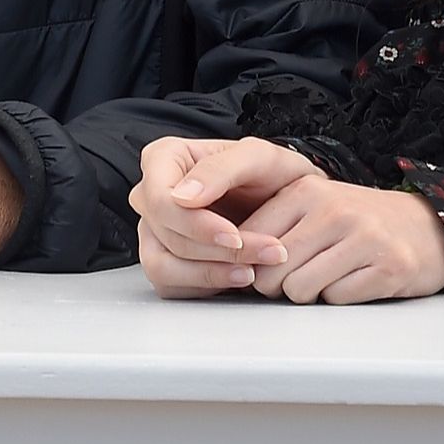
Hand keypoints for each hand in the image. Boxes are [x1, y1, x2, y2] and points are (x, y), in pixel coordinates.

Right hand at [129, 135, 320, 295]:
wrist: (291, 200)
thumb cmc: (272, 173)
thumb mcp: (258, 157)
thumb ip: (220, 169)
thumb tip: (183, 197)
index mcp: (163, 159)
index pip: (160, 199)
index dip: (194, 224)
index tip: (234, 236)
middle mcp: (152, 196)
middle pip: (165, 234)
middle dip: (216, 251)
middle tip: (264, 252)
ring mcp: (155, 231)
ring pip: (162, 266)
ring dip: (210, 274)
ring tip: (251, 271)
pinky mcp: (166, 262)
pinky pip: (171, 286)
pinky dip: (206, 286)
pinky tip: (238, 275)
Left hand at [236, 175, 443, 303]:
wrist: (426, 227)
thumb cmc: (357, 222)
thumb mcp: (311, 207)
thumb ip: (271, 226)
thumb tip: (225, 261)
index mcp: (305, 190)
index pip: (248, 238)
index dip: (249, 263)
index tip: (261, 267)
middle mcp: (333, 209)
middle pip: (270, 271)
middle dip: (276, 285)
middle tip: (297, 276)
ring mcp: (364, 237)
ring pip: (300, 290)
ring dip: (309, 294)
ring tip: (328, 275)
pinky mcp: (389, 267)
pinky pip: (337, 300)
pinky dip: (340, 298)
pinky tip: (355, 280)